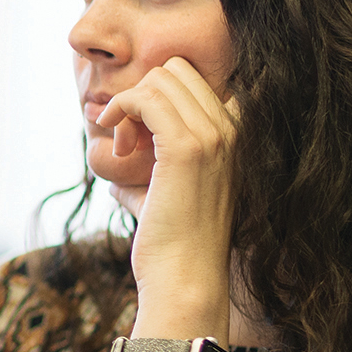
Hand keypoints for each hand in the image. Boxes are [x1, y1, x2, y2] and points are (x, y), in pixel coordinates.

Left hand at [95, 57, 236, 334]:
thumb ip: (150, 173)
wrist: (186, 280)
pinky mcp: (186, 148)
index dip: (157, 100)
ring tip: (123, 149)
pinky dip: (121, 110)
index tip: (136, 140)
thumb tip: (115, 169)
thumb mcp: (165, 196)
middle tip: (126, 142)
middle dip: (141, 96)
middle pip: (176, 71)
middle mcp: (232, 130)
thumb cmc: (174, 245)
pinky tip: (117, 148)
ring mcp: (213, 137)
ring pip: (160, 79)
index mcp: (235, 137)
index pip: (194, 82)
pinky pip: (146, 98)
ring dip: (128, 106)